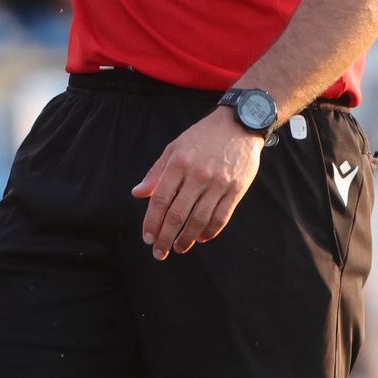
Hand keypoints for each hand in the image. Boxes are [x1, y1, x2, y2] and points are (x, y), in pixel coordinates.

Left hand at [131, 108, 263, 259]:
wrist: (239, 124)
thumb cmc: (203, 137)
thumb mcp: (175, 147)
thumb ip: (156, 172)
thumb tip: (138, 193)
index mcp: (179, 163)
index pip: (160, 199)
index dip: (152, 222)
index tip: (148, 238)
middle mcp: (198, 175)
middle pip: (177, 215)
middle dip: (166, 238)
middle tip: (159, 252)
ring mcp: (218, 183)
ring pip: (199, 221)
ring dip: (187, 239)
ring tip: (179, 248)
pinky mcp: (236, 190)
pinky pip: (221, 218)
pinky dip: (209, 232)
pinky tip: (201, 238)